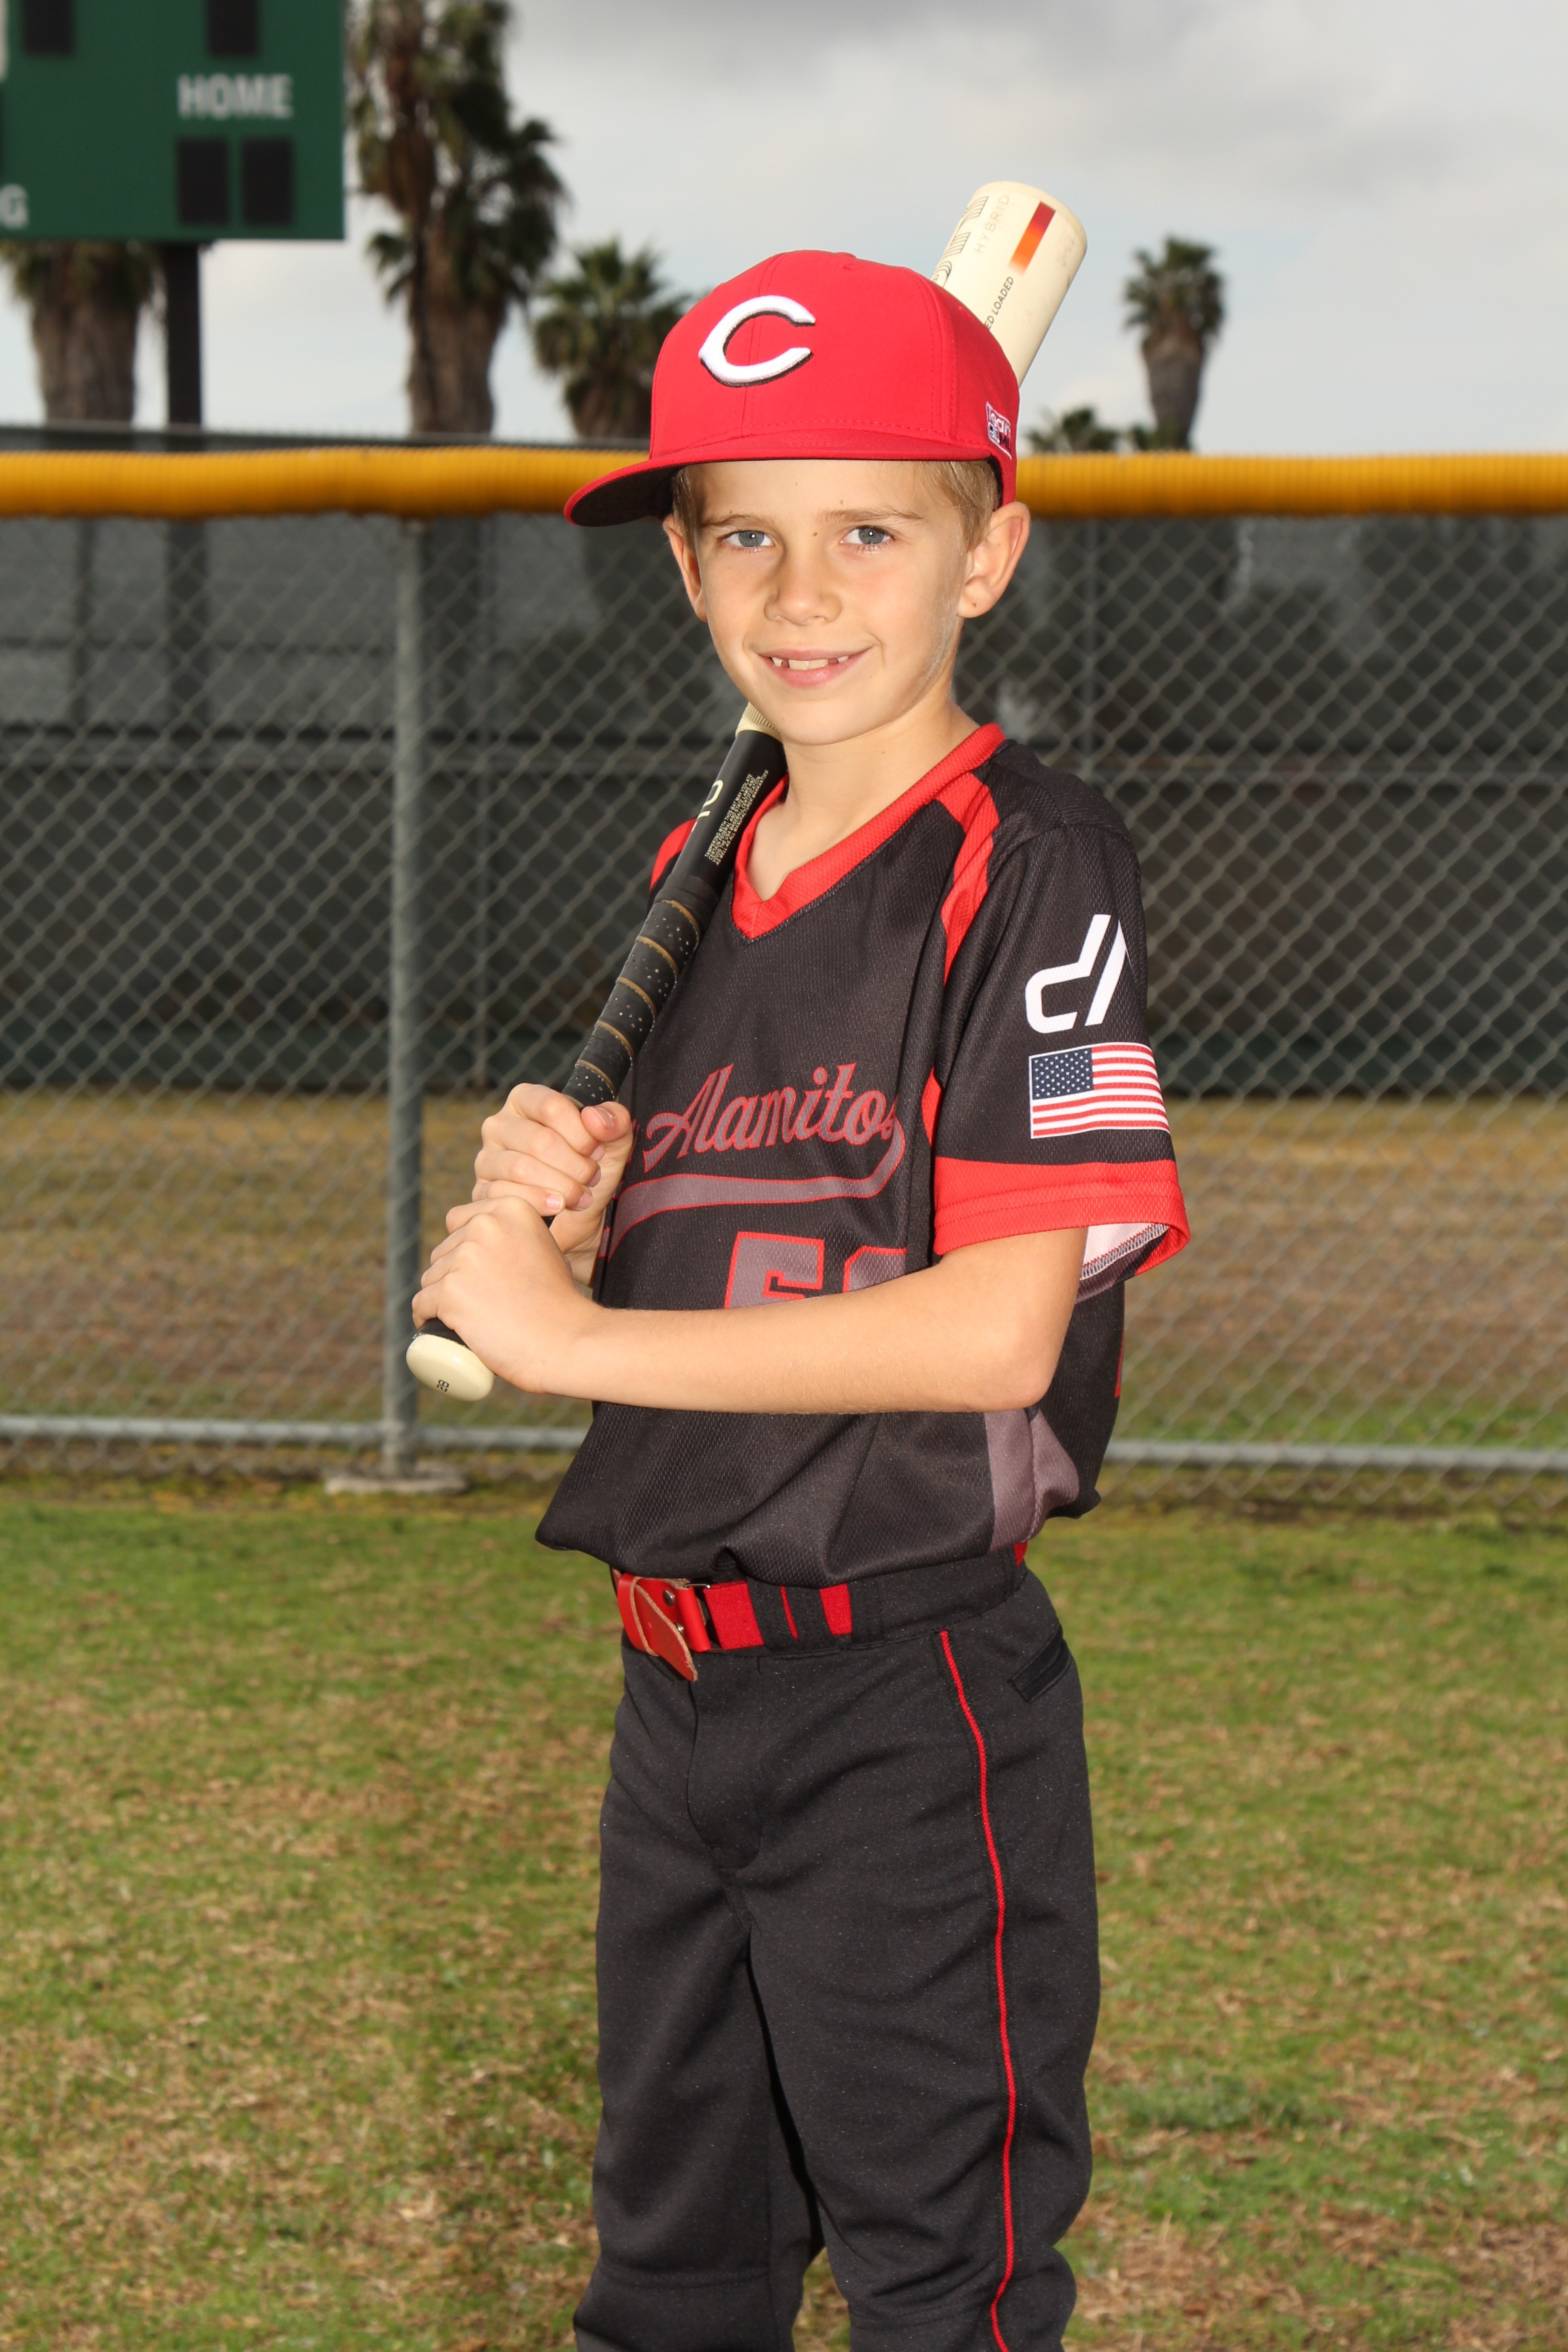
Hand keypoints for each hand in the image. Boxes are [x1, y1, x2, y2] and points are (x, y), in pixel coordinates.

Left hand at [413, 1194, 594, 1394]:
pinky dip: (426, 1317)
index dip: (464, 1250)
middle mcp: (485, 1224)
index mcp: (510, 1207)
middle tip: (479, 1302)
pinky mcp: (451, 1290)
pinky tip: (437, 1326)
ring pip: (431, 1278)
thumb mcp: (544, 1247)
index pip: (459, 1221)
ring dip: (441, 1298)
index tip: (479, 1274)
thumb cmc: (557, 1302)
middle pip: (443, 1251)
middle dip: (453, 1275)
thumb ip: (515, 1233)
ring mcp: (466, 1257)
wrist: (565, 1340)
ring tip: (469, 1318)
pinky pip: (421, 1304)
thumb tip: (481, 1238)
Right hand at [469, 1087, 635, 1284]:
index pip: (551, 1106)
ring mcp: (487, 1159)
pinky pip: (507, 1195)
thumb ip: (615, 1121)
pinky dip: (540, 1204)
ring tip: (579, 1196)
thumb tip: (594, 1117)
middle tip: (591, 1179)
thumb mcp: (613, 1145)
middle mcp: (500, 1124)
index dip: (581, 1134)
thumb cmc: (590, 1174)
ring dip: (561, 1187)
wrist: (578, 1222)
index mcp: (527, 1100)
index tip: (596, 1152)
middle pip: (539, 1140)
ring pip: (522, 1169)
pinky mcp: (482, 1191)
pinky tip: (558, 1208)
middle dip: (575, 1165)